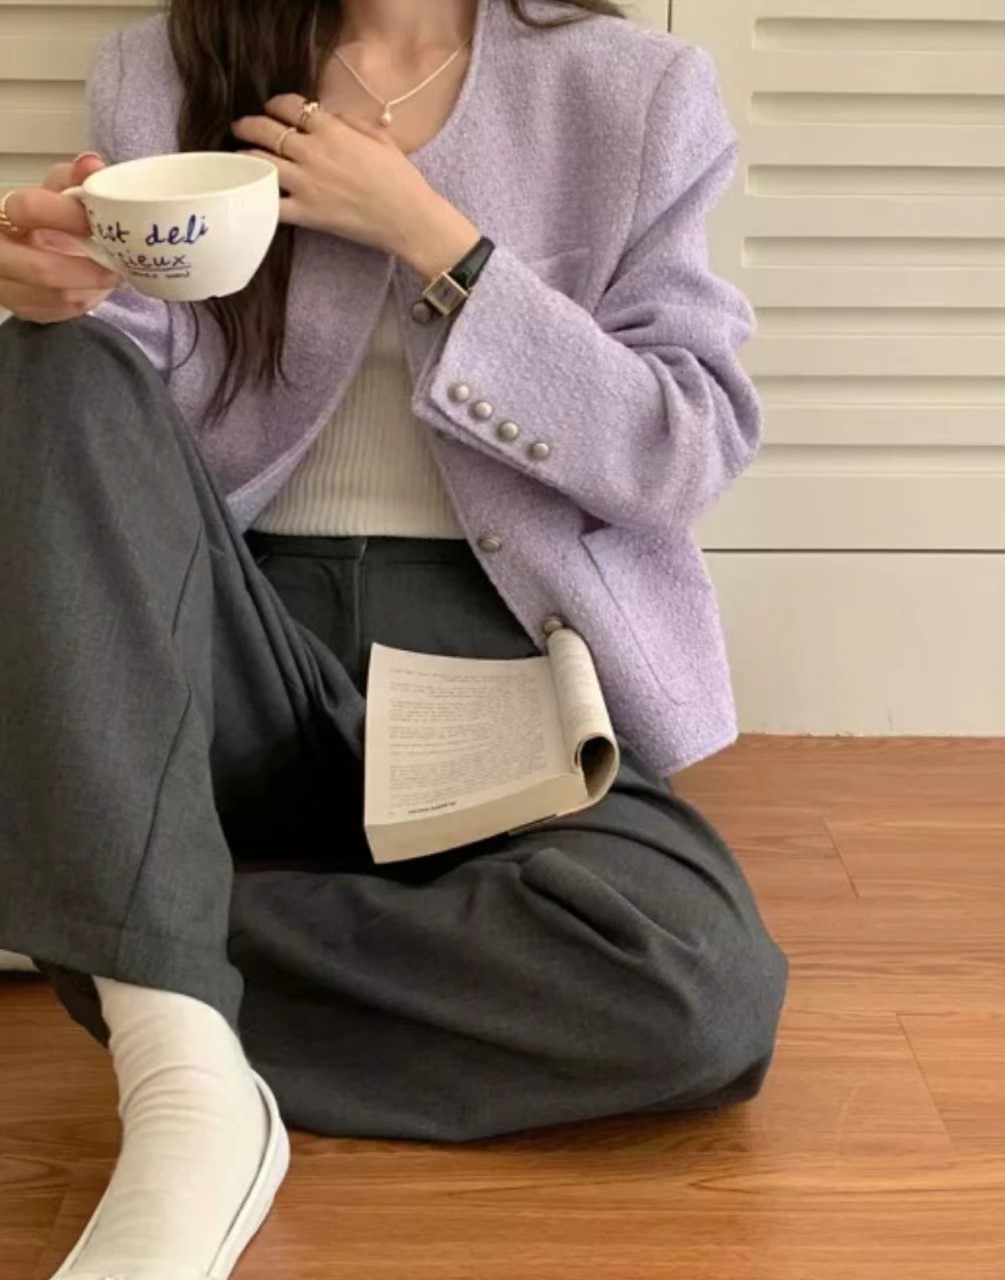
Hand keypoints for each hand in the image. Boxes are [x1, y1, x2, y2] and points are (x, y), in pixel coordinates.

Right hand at [0, 154, 121, 323]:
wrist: (21, 248)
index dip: (67, 214)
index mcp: (0, 214)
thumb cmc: (42, 216)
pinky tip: (95, 287)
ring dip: (91, 288)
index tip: (95, 220)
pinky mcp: (24, 311)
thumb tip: (92, 164)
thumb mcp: (52, 191)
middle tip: (117, 266)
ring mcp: (6, 287)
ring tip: (112, 274)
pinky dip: (85, 299)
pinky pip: (62, 313)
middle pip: (42, 270)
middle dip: (87, 270)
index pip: (27, 209)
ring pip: (57, 297)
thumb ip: (71, 178)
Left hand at [232, 95, 480, 275]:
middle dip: (248, 125)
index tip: (272, 109)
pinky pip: (271, 205)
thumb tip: (330, 115)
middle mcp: (313, 152)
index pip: (289, 106)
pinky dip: (258, 199)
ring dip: (246, 157)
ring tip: (240, 157)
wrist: (409, 218)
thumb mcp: (380, 138)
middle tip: (241, 127)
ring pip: (260, 163)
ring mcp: (307, 184)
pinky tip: (251, 195)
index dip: (275, 104)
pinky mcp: (307, 213)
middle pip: (265, 130)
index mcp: (332, 130)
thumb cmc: (401, 179)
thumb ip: (352, 122)